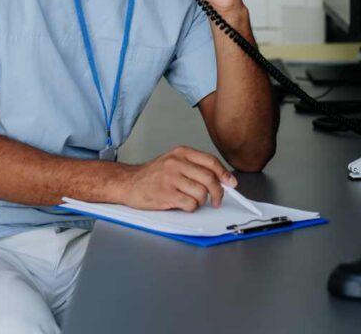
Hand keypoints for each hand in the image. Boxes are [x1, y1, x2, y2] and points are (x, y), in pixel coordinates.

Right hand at [120, 146, 236, 211]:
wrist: (128, 182)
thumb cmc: (154, 174)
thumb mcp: (173, 161)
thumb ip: (194, 166)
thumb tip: (221, 179)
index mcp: (181, 152)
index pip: (210, 161)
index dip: (224, 174)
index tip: (231, 183)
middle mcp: (177, 162)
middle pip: (209, 178)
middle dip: (218, 192)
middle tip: (217, 200)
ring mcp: (171, 178)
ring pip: (201, 193)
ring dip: (201, 201)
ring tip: (192, 200)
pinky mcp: (166, 194)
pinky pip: (190, 204)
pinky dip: (191, 208)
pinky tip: (182, 204)